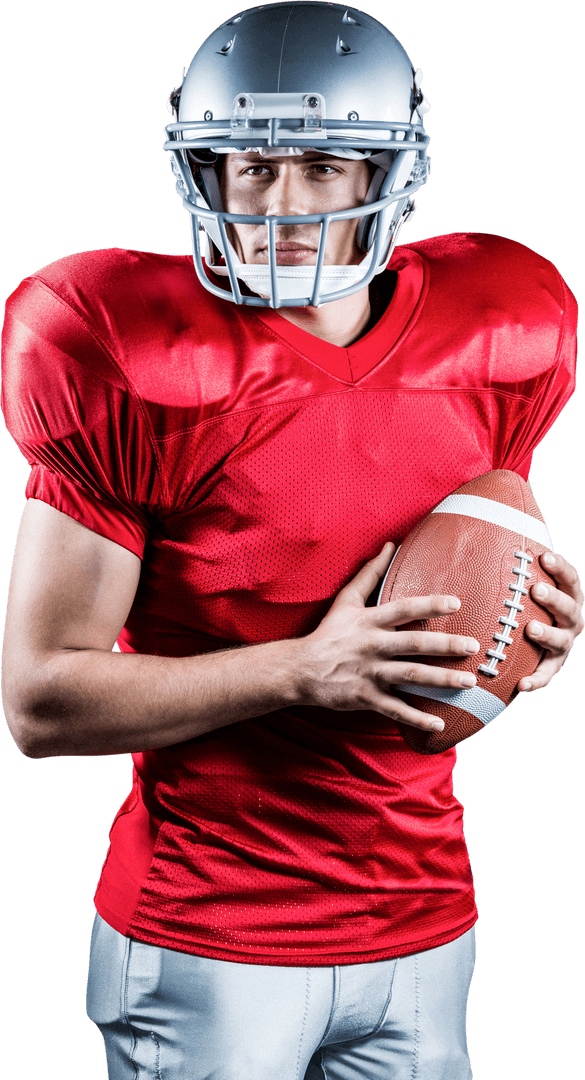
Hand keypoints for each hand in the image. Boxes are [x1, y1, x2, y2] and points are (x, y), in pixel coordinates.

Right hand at [298, 542, 479, 731]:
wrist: (299, 669)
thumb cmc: (328, 632)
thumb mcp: (346, 600)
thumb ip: (370, 573)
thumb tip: (391, 545)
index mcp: (369, 621)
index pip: (403, 609)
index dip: (429, 605)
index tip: (456, 603)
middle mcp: (372, 646)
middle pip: (413, 644)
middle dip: (445, 646)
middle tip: (473, 646)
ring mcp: (369, 673)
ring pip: (410, 676)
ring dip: (441, 680)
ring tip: (467, 682)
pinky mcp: (366, 697)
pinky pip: (395, 709)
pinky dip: (417, 718)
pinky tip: (440, 724)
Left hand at [518, 551, 583, 691]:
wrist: (527, 637)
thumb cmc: (520, 600)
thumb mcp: (519, 583)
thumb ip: (508, 564)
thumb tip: (478, 532)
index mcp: (567, 595)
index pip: (569, 578)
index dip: (560, 567)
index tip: (544, 557)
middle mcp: (570, 618)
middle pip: (569, 607)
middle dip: (554, 598)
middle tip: (536, 591)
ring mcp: (564, 643)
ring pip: (561, 640)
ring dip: (548, 634)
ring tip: (531, 629)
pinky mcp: (552, 665)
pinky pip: (546, 675)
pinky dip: (537, 680)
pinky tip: (522, 685)